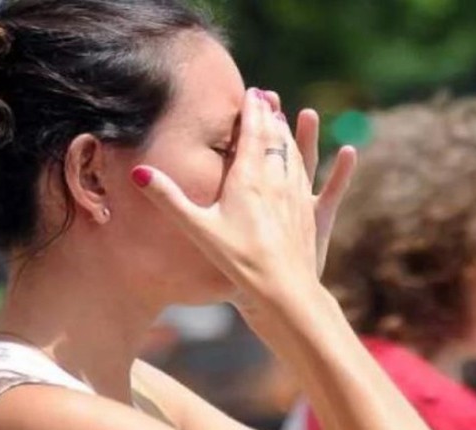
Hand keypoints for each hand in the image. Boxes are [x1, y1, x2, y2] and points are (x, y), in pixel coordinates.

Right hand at [132, 89, 355, 308]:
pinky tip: (339, 151)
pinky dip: (316, 160)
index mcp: (249, 178)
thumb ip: (169, 199)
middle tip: (266, 97)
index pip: (252, 133)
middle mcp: (276, 180)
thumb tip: (137, 173)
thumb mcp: (197, 229)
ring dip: (288, 133)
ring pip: (294, 155)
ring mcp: (296, 196)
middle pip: (274, 138)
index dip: (251, 110)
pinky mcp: (309, 214)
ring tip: (284, 119)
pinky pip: (312, 178)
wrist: (282, 291)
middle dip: (269, 115)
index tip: (250, 91)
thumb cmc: (237, 261)